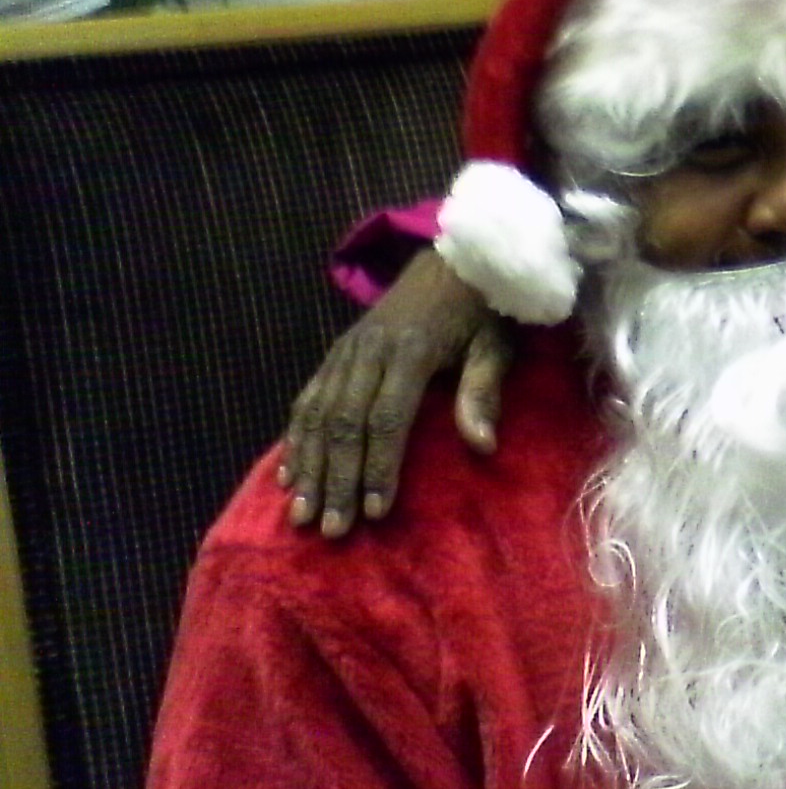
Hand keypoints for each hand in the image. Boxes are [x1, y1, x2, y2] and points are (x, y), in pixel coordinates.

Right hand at [280, 250, 507, 536]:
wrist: (454, 259)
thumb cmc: (481, 312)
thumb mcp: (495, 346)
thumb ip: (484, 392)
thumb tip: (482, 446)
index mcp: (409, 351)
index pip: (387, 419)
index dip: (379, 466)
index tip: (375, 511)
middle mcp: (367, 352)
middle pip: (344, 424)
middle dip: (336, 480)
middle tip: (329, 529)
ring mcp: (346, 351)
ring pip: (318, 415)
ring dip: (308, 467)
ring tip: (300, 514)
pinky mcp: (336, 352)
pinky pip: (307, 398)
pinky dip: (295, 438)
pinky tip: (288, 474)